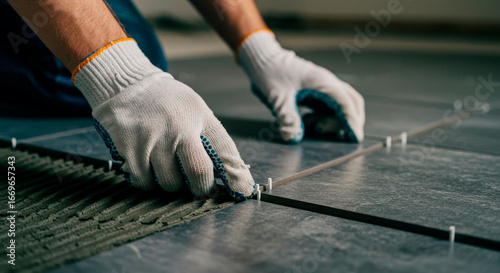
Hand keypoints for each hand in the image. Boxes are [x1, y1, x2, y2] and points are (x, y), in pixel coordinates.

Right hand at [73, 39, 253, 199]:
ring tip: (167, 168)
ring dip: (171, 184)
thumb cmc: (168, 103)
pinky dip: (147, 181)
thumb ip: (212, 139)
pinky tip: (147, 165)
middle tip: (198, 186)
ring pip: (169, 182)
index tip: (242, 192)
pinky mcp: (130, 148)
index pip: (226, 151)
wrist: (127, 84)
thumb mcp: (196, 110)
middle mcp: (178, 126)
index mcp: (200, 116)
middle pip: (198, 171)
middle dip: (201, 187)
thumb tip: (234, 176)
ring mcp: (153, 138)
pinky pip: (144, 181)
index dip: (237, 176)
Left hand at [238, 31, 364, 142]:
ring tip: (312, 126)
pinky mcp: (316, 91)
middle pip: (351, 103)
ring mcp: (323, 87)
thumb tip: (293, 137)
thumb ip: (286, 117)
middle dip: (350, 121)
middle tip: (339, 138)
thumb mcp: (276, 97)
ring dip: (334, 120)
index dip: (352, 121)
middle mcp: (327, 83)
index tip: (355, 138)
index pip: (345, 103)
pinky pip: (329, 106)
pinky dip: (325, 117)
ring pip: (341, 105)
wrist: (263, 60)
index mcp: (322, 82)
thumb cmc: (270, 74)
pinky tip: (307, 121)